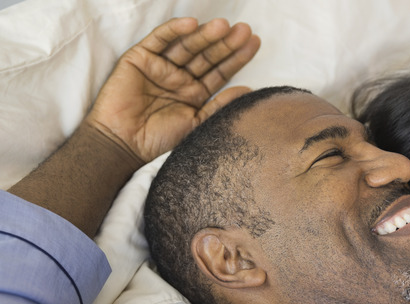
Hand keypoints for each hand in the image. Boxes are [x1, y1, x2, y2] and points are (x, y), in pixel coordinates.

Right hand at [85, 17, 260, 163]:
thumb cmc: (159, 139)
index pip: (220, 72)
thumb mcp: (197, 124)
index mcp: (195, 93)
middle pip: (207, 56)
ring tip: (224, 26)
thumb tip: (249, 90)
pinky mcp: (140, 57)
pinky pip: (159, 39)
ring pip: (187, 45)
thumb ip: (220, 107)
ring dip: (205, 35)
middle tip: (245, 30)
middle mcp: (180, 77)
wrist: (123, 142)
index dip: (237, 58)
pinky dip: (174, 30)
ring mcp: (161, 66)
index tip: (255, 43)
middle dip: (225, 43)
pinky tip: (192, 23)